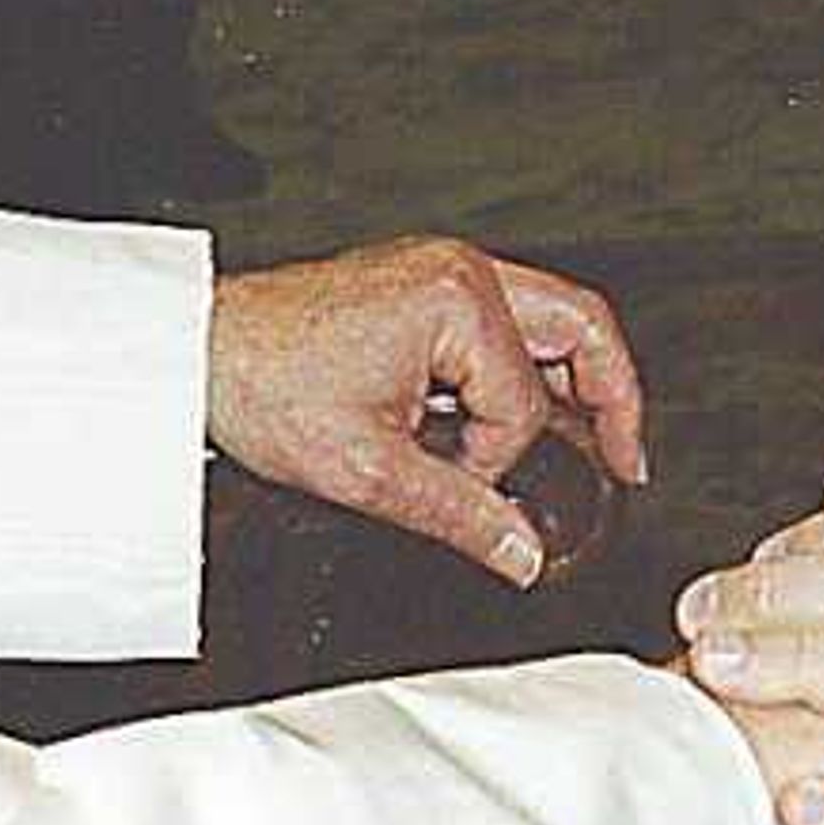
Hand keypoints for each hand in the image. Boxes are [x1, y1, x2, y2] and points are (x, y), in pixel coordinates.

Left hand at [208, 238, 646, 584]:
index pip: (523, 403)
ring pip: (552, 320)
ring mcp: (441, 270)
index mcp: (456, 300)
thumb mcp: (366, 470)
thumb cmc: (261, 384)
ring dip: (572, 382)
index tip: (461, 490)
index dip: (496, 462)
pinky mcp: (421, 283)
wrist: (194, 350)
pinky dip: (524, 369)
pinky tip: (517, 416)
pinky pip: (506, 321)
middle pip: (582, 328)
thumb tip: (521, 554)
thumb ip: (458, 516)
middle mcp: (459, 270)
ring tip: (589, 442)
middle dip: (614, 398)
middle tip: (628, 461)